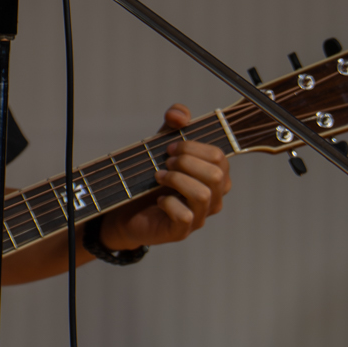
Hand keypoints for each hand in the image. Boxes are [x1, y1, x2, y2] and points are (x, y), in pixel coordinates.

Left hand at [96, 105, 232, 252]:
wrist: (128, 210)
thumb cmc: (152, 177)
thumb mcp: (162, 144)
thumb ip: (174, 124)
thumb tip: (179, 115)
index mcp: (215, 176)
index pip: (219, 157)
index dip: (193, 147)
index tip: (169, 147)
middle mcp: (213, 197)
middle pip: (216, 176)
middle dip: (186, 162)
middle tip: (165, 162)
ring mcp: (200, 217)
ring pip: (203, 195)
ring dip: (177, 180)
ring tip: (159, 177)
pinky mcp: (182, 231)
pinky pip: (185, 216)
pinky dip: (169, 203)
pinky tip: (159, 199)